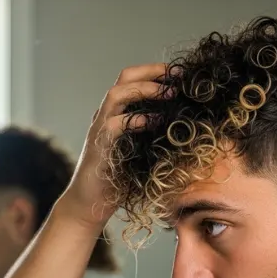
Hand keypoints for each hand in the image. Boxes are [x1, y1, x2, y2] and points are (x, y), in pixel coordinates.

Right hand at [58, 63, 172, 226]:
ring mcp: (99, 129)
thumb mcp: (142, 153)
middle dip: (152, 72)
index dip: (155, 72)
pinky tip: (154, 120)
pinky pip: (114, 124)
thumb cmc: (119, 182)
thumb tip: (186, 127)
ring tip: (168, 93)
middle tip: (177, 75)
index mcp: (116, 114)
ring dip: (144, 89)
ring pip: (116, 94)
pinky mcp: (98, 146)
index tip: (180, 73)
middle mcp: (106, 116)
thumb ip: (155, 137)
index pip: (132, 80)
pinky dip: (134, 119)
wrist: (90, 205)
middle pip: (124, 78)